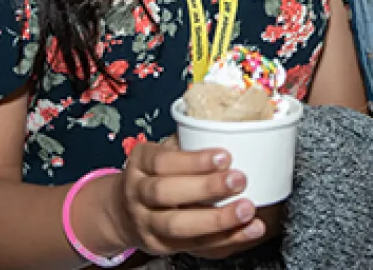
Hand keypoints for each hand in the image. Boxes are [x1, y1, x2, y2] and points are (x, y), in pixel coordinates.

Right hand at [113, 138, 267, 257]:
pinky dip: (225, 239)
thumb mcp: (162, 152)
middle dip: (206, 188)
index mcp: (141, 163)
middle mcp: (138, 193)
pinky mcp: (161, 246)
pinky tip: (248, 231)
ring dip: (217, 220)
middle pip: (165, 193)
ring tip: (246, 210)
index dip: (194, 160)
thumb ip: (188, 142)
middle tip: (239, 180)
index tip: (225, 156)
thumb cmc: (154, 175)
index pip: (163, 161)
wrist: (123, 213)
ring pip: (177, 226)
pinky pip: (193, 245)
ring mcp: (146, 222)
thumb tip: (229, 126)